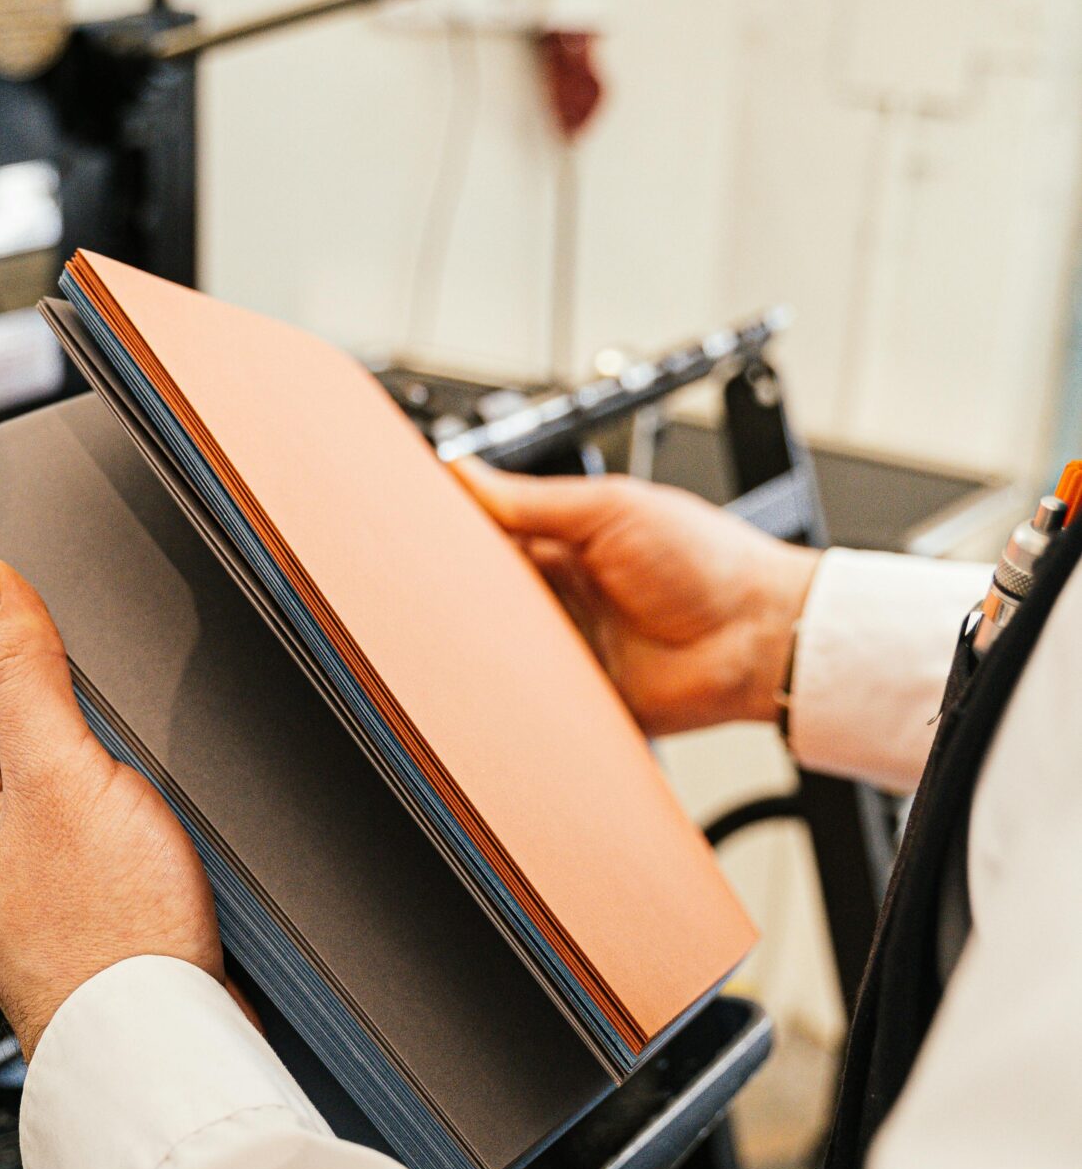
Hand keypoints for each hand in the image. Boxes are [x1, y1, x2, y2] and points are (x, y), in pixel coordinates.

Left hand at [0, 558, 223, 1058]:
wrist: (169, 1049)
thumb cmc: (104, 935)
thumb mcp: (59, 771)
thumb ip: (21, 671)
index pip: (3, 698)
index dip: (59, 674)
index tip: (102, 672)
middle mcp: (0, 859)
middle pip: (61, 747)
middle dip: (113, 742)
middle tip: (146, 760)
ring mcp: (57, 895)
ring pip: (109, 802)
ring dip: (149, 796)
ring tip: (168, 818)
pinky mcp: (113, 924)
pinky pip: (142, 853)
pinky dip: (170, 844)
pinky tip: (189, 856)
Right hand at [454, 461, 818, 736]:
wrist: (758, 636)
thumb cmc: (708, 562)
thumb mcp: (614, 509)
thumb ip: (536, 499)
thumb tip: (467, 473)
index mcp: (560, 542)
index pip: (484, 535)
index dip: (447, 533)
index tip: (410, 528)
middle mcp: (556, 596)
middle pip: (479, 594)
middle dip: (452, 592)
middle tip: (421, 588)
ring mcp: (564, 647)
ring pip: (494, 646)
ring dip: (476, 640)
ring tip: (451, 630)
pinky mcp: (576, 695)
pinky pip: (527, 695)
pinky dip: (506, 689)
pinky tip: (488, 677)